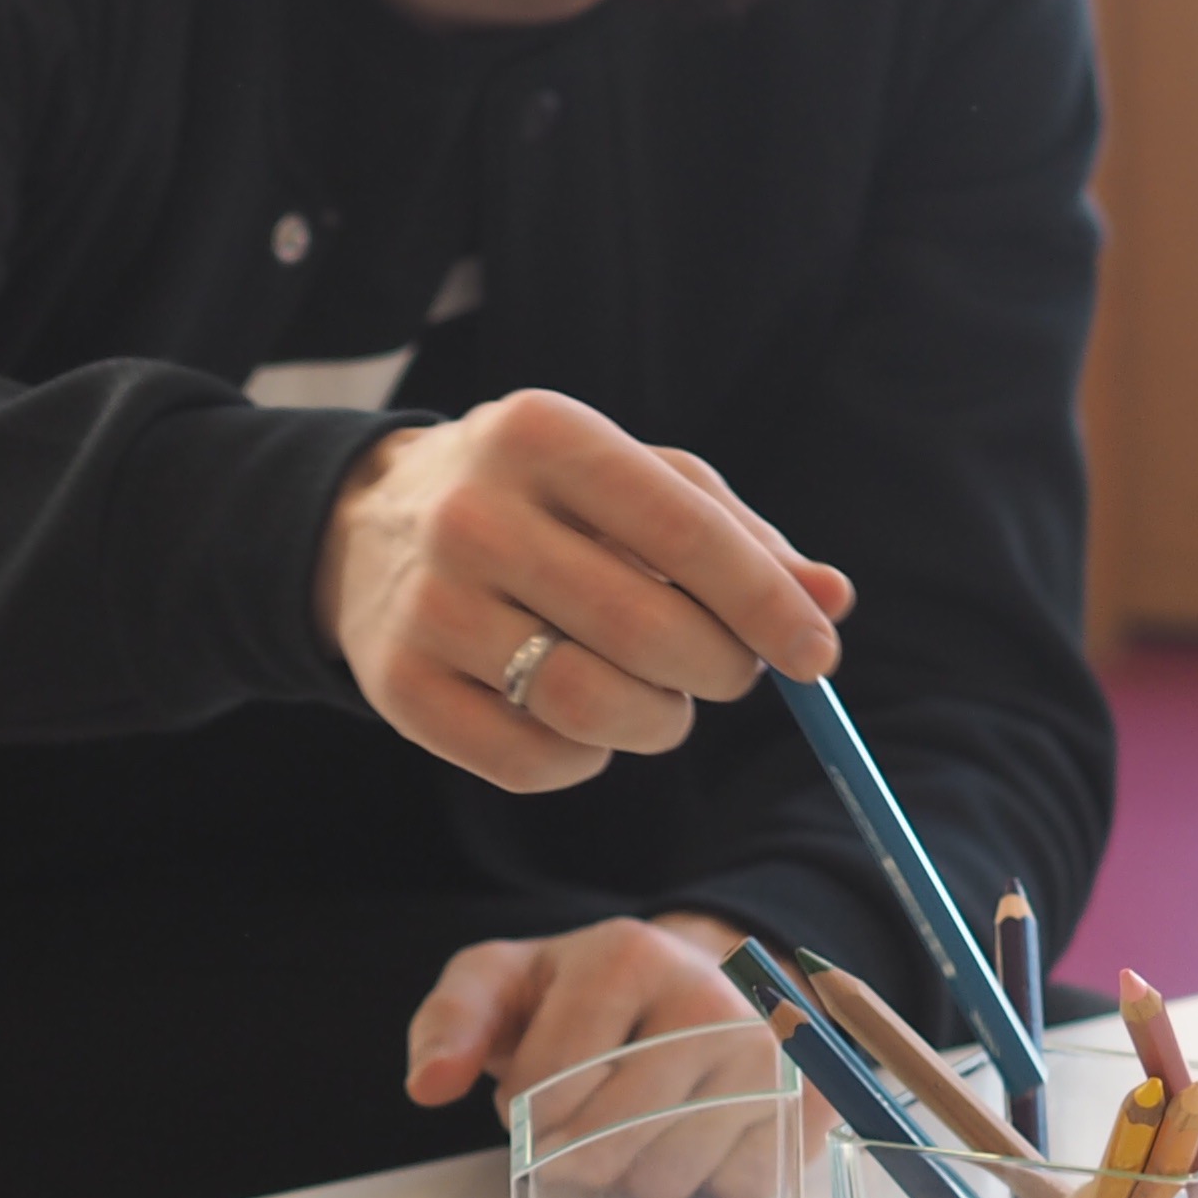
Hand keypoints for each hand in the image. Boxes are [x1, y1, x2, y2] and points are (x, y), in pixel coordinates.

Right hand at [315, 393, 854, 795]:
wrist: (368, 528)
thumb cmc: (540, 503)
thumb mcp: (630, 484)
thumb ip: (735, 537)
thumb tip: (829, 604)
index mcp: (545, 436)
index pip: (682, 531)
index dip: (763, 603)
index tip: (816, 657)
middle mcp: (474, 514)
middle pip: (643, 630)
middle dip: (716, 671)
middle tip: (727, 676)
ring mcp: (428, 605)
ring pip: (588, 706)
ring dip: (655, 724)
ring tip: (658, 704)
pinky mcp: (398, 689)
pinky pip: (530, 761)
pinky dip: (583, 760)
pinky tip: (581, 724)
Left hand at [405, 910, 789, 1197]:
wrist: (698, 982)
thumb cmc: (586, 996)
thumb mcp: (506, 984)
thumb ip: (451, 1021)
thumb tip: (430, 1084)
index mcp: (629, 955)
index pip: (545, 1088)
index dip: (524, 1111)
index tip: (536, 1090)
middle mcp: (714, 998)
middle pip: (606, 1142)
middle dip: (574, 1153)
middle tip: (586, 1119)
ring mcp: (771, 1057)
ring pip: (668, 1179)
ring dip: (638, 1176)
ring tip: (645, 1124)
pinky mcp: (808, 1109)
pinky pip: (731, 1194)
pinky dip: (703, 1186)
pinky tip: (696, 1139)